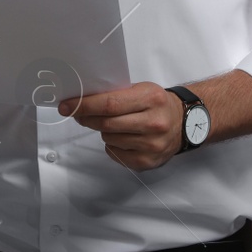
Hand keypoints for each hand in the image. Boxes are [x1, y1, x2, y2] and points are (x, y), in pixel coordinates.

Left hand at [61, 82, 184, 171]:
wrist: (185, 124)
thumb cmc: (157, 104)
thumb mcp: (141, 89)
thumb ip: (115, 94)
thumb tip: (81, 99)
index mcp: (151, 99)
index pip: (109, 104)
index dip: (83, 105)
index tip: (66, 105)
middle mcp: (154, 123)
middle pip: (106, 123)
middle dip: (86, 118)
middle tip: (78, 113)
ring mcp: (152, 145)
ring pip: (108, 138)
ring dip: (103, 131)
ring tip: (115, 124)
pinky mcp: (148, 161)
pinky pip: (115, 153)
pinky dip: (112, 145)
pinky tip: (123, 137)